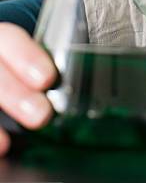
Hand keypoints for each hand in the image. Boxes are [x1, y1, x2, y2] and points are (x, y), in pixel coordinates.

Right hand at [0, 23, 56, 155]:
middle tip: (41, 116)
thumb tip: (99, 79)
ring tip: (4, 145)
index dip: (24, 55)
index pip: (6, 38)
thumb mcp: (44, 47)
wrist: (14, 62)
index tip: (47, 79)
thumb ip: (57, 58)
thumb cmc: (29, 59)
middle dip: (12, 92)